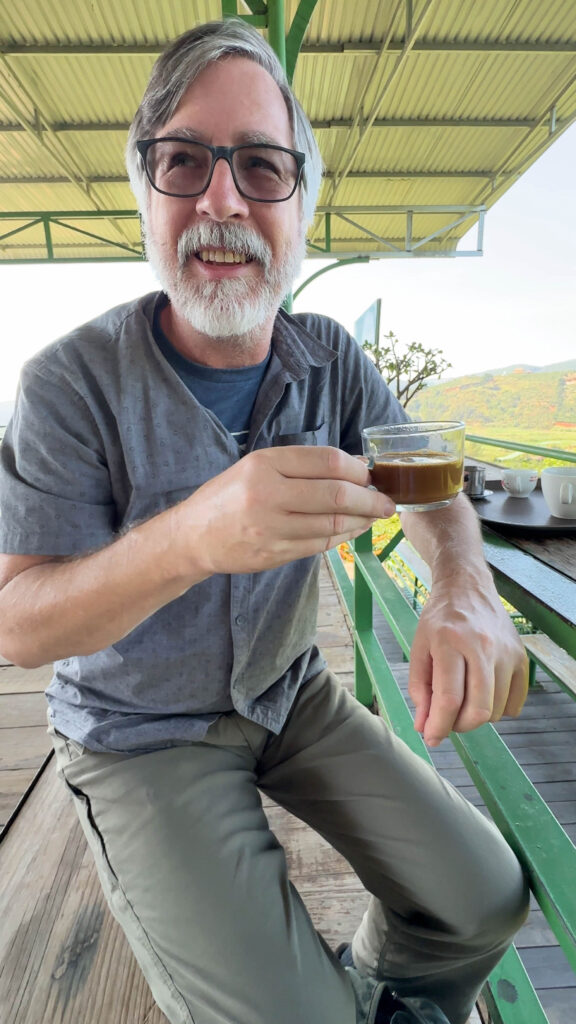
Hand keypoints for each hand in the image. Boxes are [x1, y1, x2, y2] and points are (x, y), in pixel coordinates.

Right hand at [178, 446, 394, 575]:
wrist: (193, 536)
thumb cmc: (229, 496)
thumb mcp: (257, 467)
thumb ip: (300, 466)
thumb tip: (355, 468)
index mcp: (265, 464)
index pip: (327, 461)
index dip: (357, 469)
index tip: (370, 475)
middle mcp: (267, 494)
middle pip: (336, 495)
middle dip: (370, 499)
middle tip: (387, 502)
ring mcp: (271, 528)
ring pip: (332, 524)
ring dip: (361, 521)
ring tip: (374, 516)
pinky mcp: (274, 554)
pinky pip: (320, 544)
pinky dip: (343, 536)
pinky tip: (353, 529)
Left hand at [408, 573, 528, 745]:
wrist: (468, 588)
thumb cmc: (439, 620)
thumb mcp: (419, 649)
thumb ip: (420, 690)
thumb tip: (425, 727)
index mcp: (450, 642)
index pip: (449, 697)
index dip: (439, 726)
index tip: (432, 738)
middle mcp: (482, 646)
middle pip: (478, 709)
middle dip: (459, 726)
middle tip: (447, 721)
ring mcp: (506, 652)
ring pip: (495, 710)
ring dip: (476, 717)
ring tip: (463, 701)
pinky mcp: (521, 657)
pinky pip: (514, 703)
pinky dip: (497, 710)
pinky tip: (483, 695)